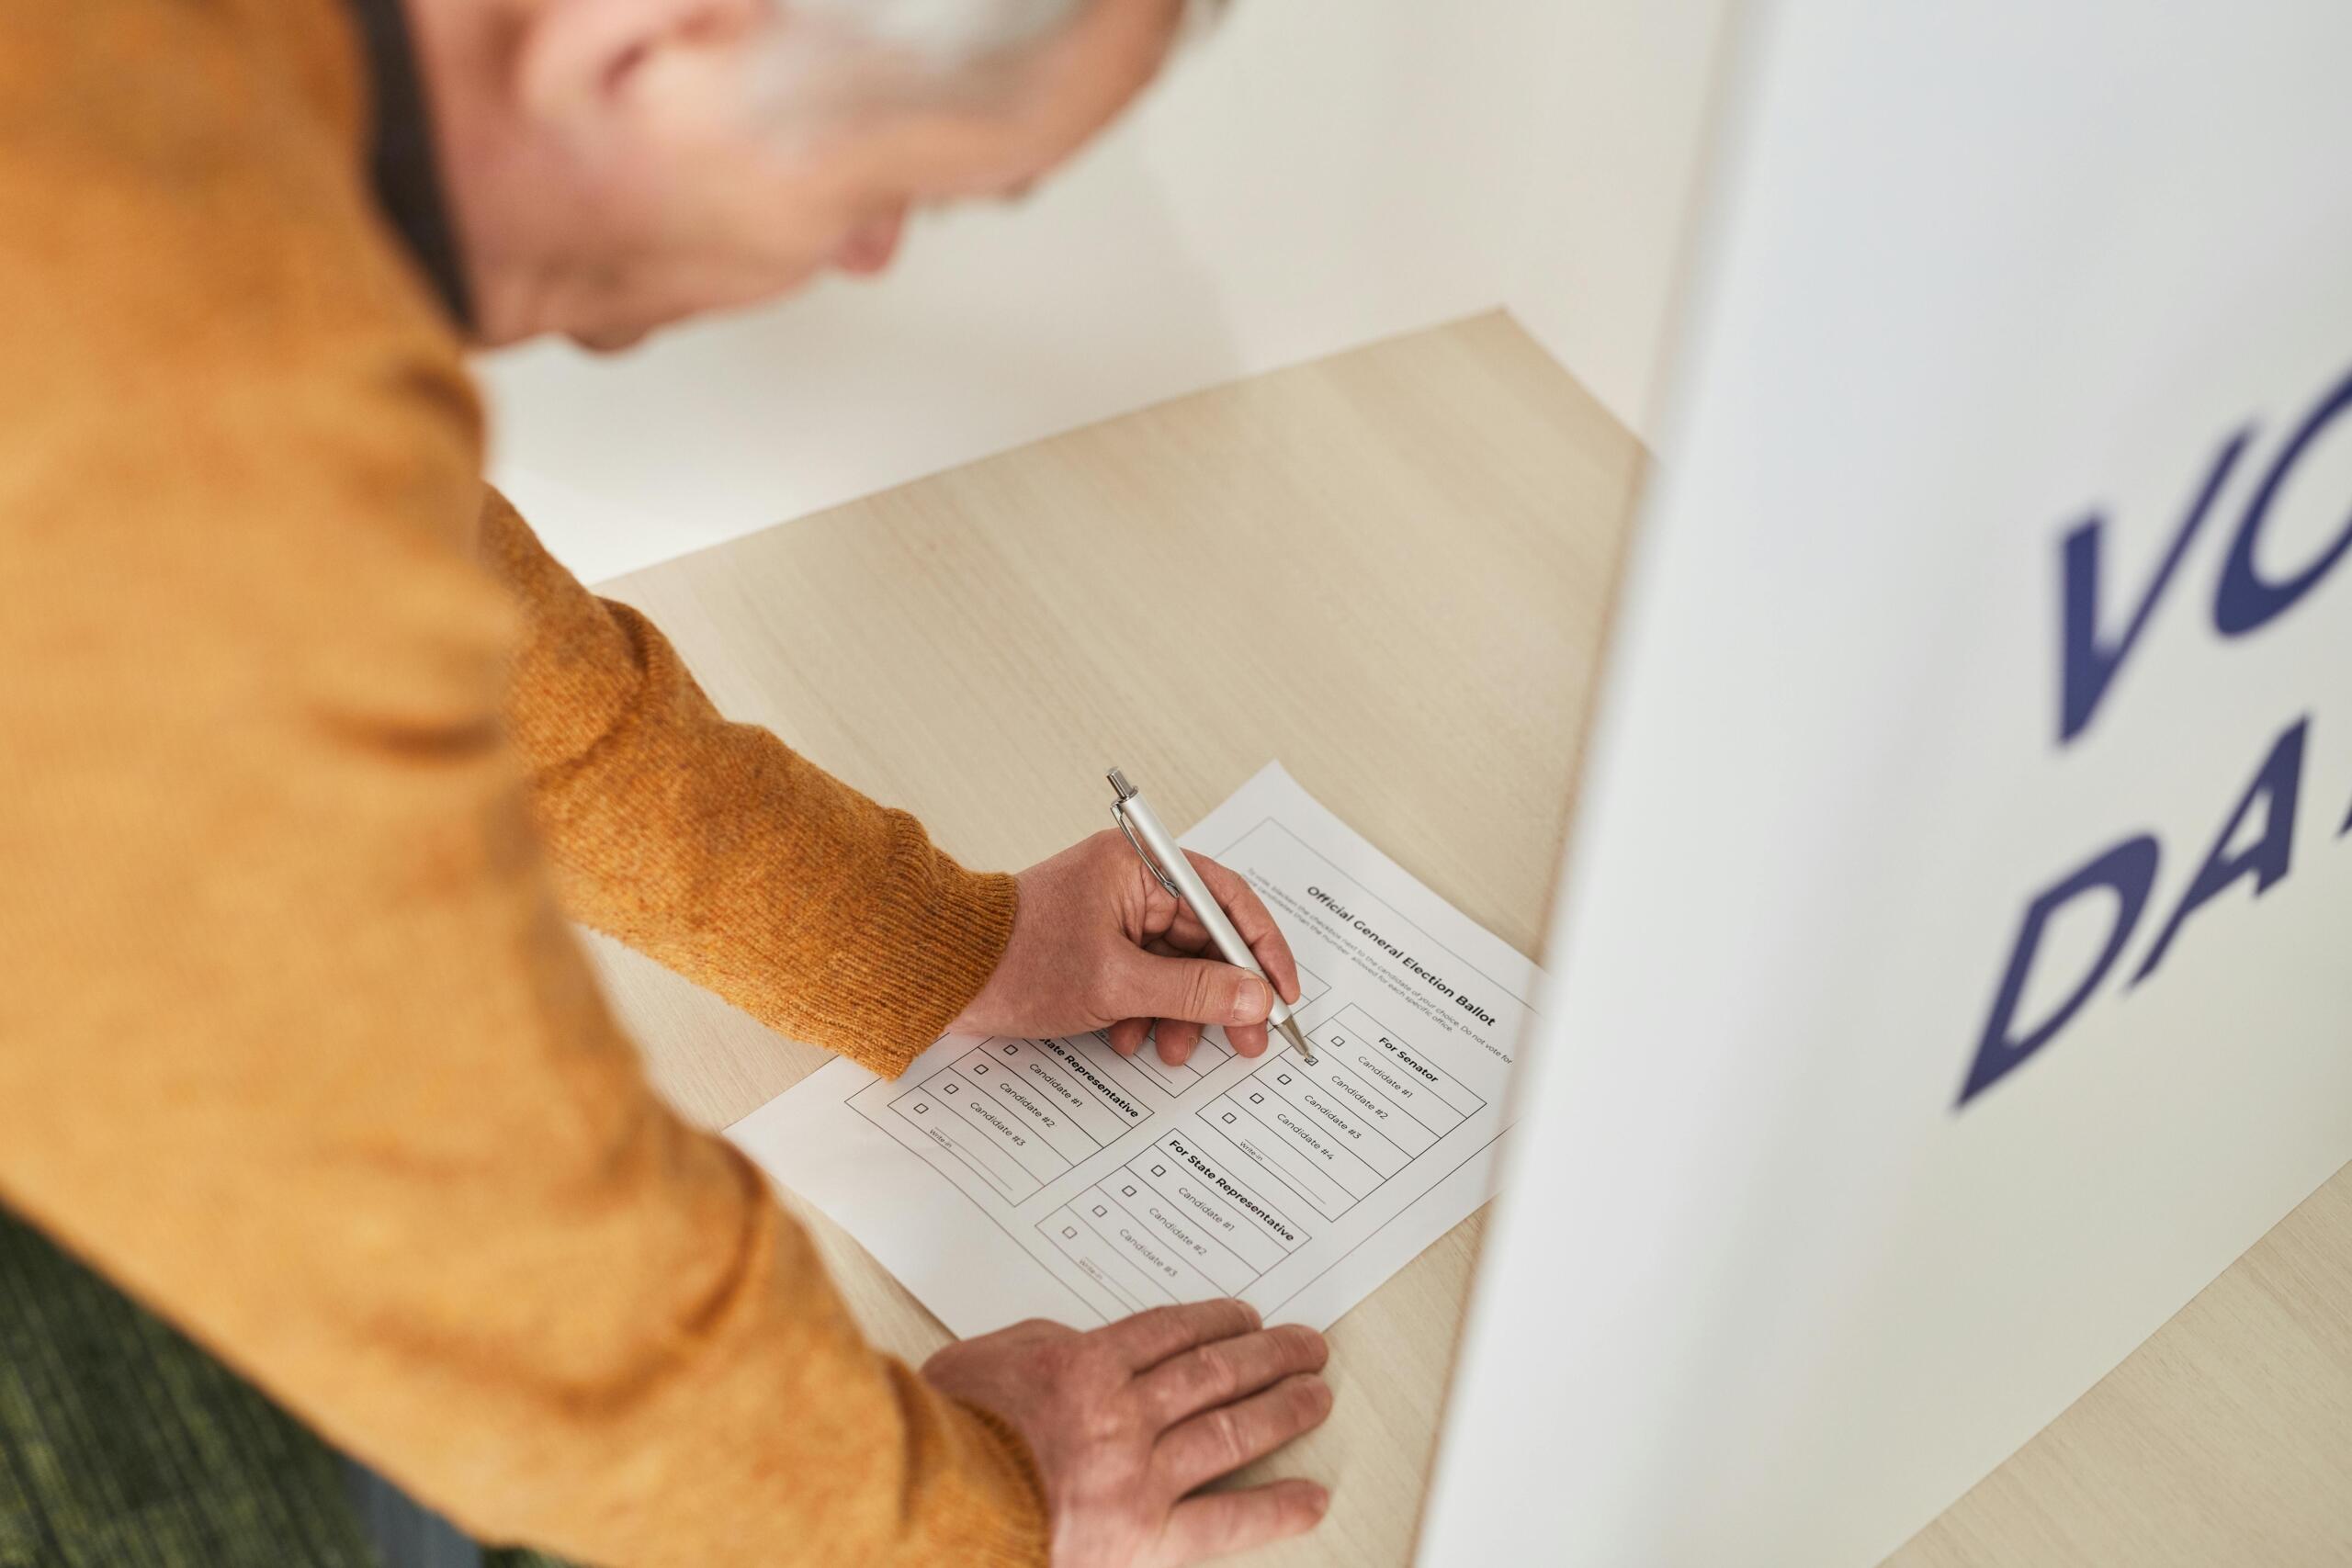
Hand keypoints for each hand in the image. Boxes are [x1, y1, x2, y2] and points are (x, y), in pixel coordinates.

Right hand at [924, 1300, 1332, 1566]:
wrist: (929, 1513)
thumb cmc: (943, 1439)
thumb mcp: (983, 1361)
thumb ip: (1041, 1347)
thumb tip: (1076, 1345)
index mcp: (1083, 1366)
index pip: (1169, 1332)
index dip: (1215, 1321)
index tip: (1243, 1318)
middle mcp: (1122, 1414)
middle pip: (1212, 1372)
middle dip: (1267, 1355)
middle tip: (1304, 1346)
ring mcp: (1139, 1476)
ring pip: (1229, 1429)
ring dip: (1281, 1410)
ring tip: (1315, 1396)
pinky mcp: (1146, 1537)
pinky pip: (1227, 1519)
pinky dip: (1275, 1508)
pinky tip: (1311, 1497)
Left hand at [952, 830, 1303, 1064]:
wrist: (940, 974)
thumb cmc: (1015, 962)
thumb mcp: (1117, 985)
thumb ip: (1194, 991)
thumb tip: (1255, 998)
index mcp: (1140, 866)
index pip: (1227, 900)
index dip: (1263, 951)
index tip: (1283, 995)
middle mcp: (1131, 880)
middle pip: (1204, 938)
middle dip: (1221, 995)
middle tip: (1246, 1040)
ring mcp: (1112, 912)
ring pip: (1175, 965)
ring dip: (1181, 1011)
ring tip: (1171, 1049)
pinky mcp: (1095, 943)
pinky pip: (1143, 976)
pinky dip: (1146, 1011)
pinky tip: (1128, 1039)